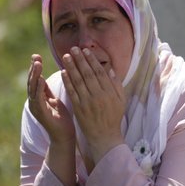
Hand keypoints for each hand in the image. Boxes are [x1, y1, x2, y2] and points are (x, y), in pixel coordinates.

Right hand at [27, 54, 74, 144]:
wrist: (64, 136)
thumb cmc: (61, 117)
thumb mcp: (55, 100)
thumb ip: (51, 90)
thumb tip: (56, 73)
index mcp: (40, 97)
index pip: (37, 79)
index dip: (35, 68)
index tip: (36, 56)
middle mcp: (35, 101)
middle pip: (32, 82)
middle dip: (33, 69)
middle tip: (35, 57)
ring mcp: (36, 107)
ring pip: (33, 88)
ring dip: (34, 76)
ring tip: (36, 64)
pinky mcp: (41, 113)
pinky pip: (38, 99)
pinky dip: (39, 89)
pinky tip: (41, 80)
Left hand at [60, 47, 125, 163]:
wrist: (104, 136)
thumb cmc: (113, 117)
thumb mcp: (121, 100)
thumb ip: (116, 85)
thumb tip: (110, 70)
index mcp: (109, 92)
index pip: (99, 72)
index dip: (92, 60)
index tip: (86, 51)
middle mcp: (98, 95)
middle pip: (88, 74)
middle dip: (80, 60)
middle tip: (74, 49)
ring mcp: (87, 101)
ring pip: (78, 81)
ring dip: (72, 67)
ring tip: (66, 56)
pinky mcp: (78, 107)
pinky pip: (72, 91)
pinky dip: (67, 81)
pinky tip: (63, 72)